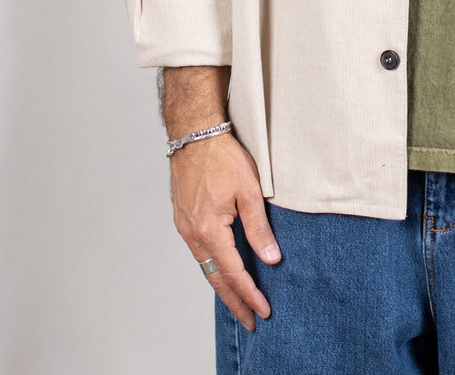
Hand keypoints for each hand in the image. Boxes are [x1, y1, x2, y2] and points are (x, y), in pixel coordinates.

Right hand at [170, 132, 280, 328]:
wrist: (195, 134)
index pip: (233, 273)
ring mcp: (185, 227)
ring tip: (239, 303)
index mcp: (210, 230)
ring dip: (222, 287)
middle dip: (234, 302)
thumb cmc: (223, 157)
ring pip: (205, 267)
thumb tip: (271, 259)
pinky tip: (222, 271)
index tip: (263, 311)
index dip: (249, 294)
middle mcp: (193, 234)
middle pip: (215, 279)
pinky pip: (199, 252)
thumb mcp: (250, 190)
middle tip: (250, 321)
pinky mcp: (183, 219)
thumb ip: (259, 228)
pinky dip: (212, 268)